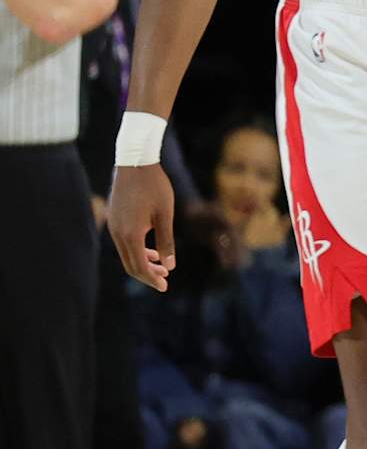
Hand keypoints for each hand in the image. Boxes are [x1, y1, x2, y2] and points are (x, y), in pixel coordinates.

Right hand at [108, 164, 176, 290]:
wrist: (135, 162)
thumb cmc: (154, 186)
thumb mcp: (166, 214)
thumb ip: (166, 241)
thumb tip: (170, 265)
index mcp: (130, 234)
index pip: (139, 266)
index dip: (152, 279)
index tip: (165, 287)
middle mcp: (118, 233)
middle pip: (130, 264)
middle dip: (148, 274)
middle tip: (165, 281)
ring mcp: (113, 226)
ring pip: (127, 253)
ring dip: (143, 262)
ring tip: (162, 268)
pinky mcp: (114, 219)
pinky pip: (124, 242)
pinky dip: (138, 250)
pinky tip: (152, 251)